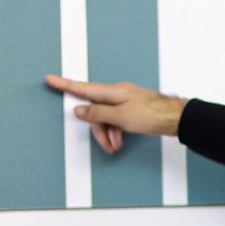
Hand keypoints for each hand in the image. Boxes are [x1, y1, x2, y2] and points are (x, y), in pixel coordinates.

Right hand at [44, 75, 188, 153]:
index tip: (49, 79)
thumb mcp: (120, 117)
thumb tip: (79, 110)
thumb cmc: (151, 115)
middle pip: (95, 110)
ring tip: (115, 146)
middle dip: (98, 130)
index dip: (64, 85)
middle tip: (106, 145)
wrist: (175, 118)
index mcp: (111, 91)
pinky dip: (115, 132)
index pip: (82, 88)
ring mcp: (124, 101)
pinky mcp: (131, 110)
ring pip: (106, 118)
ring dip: (108, 134)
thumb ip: (98, 113)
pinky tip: (119, 142)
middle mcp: (116, 94)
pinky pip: (116, 121)